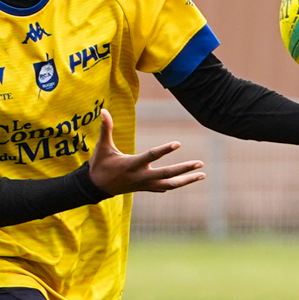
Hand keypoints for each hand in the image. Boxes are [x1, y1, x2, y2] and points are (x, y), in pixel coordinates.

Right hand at [88, 109, 204, 194]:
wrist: (96, 187)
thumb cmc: (99, 165)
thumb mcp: (102, 147)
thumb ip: (105, 128)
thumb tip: (103, 110)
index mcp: (131, 165)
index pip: (151, 156)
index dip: (164, 150)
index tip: (178, 143)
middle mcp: (141, 177)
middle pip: (167, 174)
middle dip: (185, 169)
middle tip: (200, 164)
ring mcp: (144, 185)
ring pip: (170, 185)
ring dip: (187, 180)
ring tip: (202, 175)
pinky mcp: (145, 189)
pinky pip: (164, 188)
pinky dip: (175, 184)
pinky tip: (186, 181)